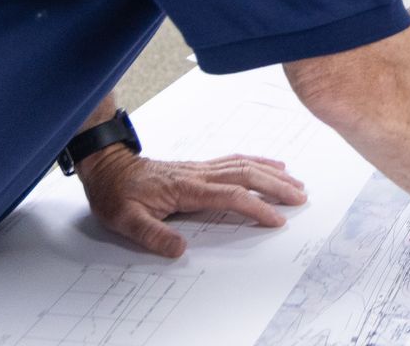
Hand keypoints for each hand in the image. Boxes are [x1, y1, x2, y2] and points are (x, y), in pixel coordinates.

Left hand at [76, 146, 306, 257]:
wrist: (108, 168)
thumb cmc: (117, 194)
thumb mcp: (125, 220)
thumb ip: (152, 235)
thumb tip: (180, 250)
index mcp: (186, 188)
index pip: (230, 195)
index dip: (256, 207)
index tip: (276, 219)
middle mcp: (199, 174)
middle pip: (247, 175)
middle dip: (276, 186)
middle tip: (300, 197)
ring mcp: (201, 167)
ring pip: (245, 165)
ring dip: (273, 173)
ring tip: (296, 182)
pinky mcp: (200, 166)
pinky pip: (235, 160)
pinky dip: (258, 160)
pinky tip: (271, 164)